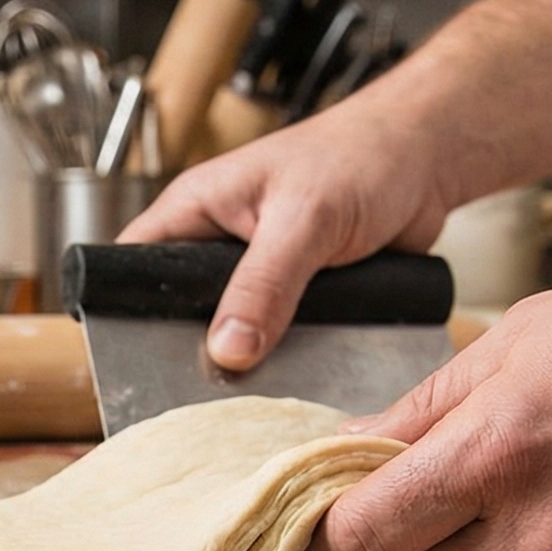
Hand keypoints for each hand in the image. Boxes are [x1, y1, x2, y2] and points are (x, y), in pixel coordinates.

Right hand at [119, 110, 447, 370]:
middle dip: (191, 351)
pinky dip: (287, 358)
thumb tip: (227, 351)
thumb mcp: (304, 220)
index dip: (122, 311)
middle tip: (203, 392)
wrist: (429, 160)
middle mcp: (219, 244)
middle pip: (180, 313)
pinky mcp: (297, 297)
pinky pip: (278, 339)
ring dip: (247, 360)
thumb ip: (264, 285)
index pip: (131, 266)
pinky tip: (294, 380)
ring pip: (232, 332)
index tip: (131, 362)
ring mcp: (260, 273)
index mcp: (196, 209)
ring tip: (250, 395)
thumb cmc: (361, 155)